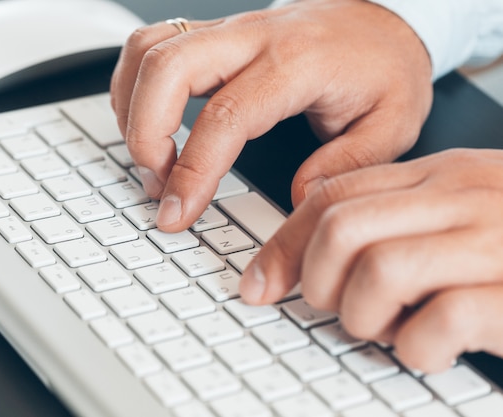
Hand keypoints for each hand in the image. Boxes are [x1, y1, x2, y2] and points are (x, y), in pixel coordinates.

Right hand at [110, 0, 431, 231]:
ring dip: (132, 107)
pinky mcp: (216, 35)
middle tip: (156, 182)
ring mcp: (230, 31)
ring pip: (151, 49)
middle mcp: (254, 38)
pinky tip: (146, 120)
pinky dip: (134, 84)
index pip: (225, 117)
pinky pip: (154, 44)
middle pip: (168, 68)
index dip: (192, 171)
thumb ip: (345, 166)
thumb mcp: (391, 126)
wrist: (384, 21)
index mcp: (297, 64)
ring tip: (149, 157)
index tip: (176, 211)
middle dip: (144, 133)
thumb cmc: (385, 68)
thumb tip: (296, 198)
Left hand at [241, 148, 502, 372]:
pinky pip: (437, 322)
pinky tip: (428, 348)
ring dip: (362, 316)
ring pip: (379, 270)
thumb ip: (388, 220)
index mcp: (437, 176)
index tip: (257, 284)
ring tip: (385, 328)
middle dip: (313, 280)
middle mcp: (461, 199)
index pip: (331, 196)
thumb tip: (302, 254)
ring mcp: (492, 243)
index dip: (282, 245)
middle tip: (330, 308)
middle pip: (342, 228)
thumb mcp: (453, 215)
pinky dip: (415, 349)